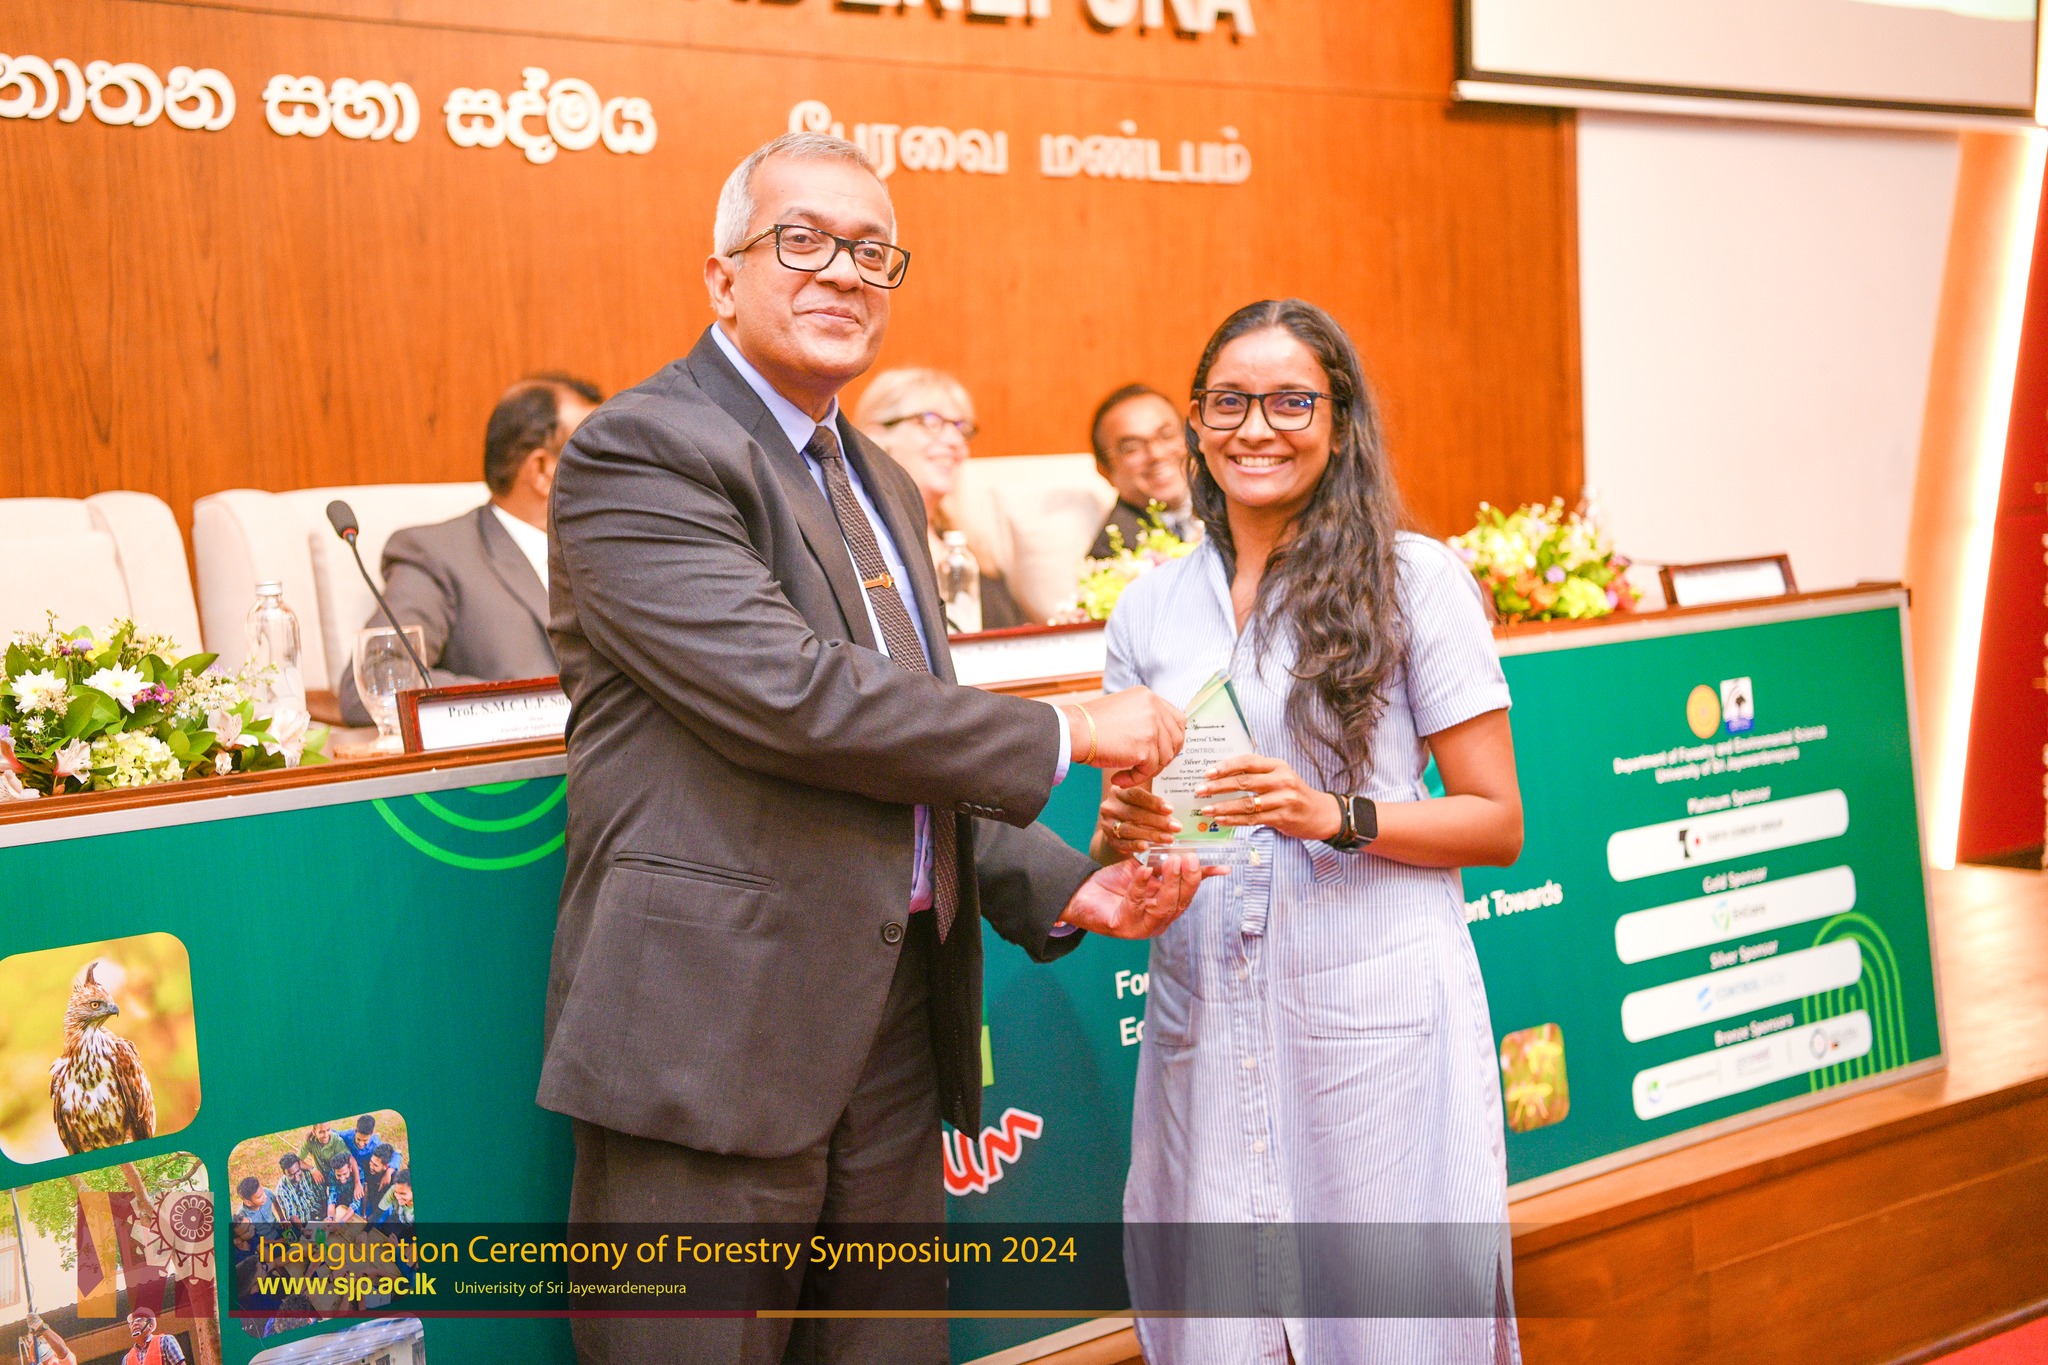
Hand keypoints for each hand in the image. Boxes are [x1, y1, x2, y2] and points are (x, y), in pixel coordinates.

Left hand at [1058, 853, 1224, 938]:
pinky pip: (1136, 904)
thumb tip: (1186, 846)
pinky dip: (1141, 886)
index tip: (1224, 867)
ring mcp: (1143, 927)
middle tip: (1190, 858)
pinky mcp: (1123, 927)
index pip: (1190, 892)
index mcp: (1167, 906)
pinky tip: (1145, 870)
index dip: (1206, 879)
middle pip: (1182, 902)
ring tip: (1173, 861)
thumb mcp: (1144, 868)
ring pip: (1164, 907)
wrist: (1081, 895)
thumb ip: (1163, 862)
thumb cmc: (1115, 883)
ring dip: (1170, 884)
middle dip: (1188, 880)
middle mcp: (1159, 920)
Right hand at [1066, 688, 1183, 784]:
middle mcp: (1154, 708)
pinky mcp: (1145, 747)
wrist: (1072, 731)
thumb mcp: (1123, 711)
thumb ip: (1143, 719)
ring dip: (1146, 770)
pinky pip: (1148, 771)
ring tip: (1125, 773)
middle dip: (1164, 757)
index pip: (1177, 719)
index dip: (1172, 738)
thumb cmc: (1089, 725)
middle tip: (1144, 766)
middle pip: (1176, 739)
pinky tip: (1118, 778)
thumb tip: (1161, 740)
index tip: (1160, 751)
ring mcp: (1152, 727)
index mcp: (1149, 696)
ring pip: (1164, 758)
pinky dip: (1134, 779)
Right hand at [1097, 783, 1179, 858]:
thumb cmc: (1135, 809)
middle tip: (1176, 827)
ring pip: (1129, 829)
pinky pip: (1121, 844)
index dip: (1153, 802)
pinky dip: (1134, 846)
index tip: (1170, 809)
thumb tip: (1172, 810)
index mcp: (1118, 792)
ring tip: (1169, 838)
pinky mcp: (1108, 839)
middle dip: (1158, 821)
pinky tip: (1147, 846)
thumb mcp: (1140, 800)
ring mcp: (1106, 824)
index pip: (1135, 795)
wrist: (1116, 825)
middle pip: (1134, 813)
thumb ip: (1152, 801)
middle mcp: (1109, 807)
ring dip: (1151, 835)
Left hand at [1196, 754, 1342, 841]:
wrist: (1320, 813)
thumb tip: (1222, 775)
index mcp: (1277, 765)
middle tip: (1199, 790)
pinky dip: (1234, 820)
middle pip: (1244, 782)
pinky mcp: (1282, 817)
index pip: (1247, 762)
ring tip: (1205, 809)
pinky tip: (1220, 820)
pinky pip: (1253, 819)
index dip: (1226, 766)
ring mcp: (1283, 799)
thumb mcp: (1279, 776)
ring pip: (1246, 803)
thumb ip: (1257, 774)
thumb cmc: (1293, 793)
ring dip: (1222, 806)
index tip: (1207, 772)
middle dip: (1218, 786)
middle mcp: (1281, 780)